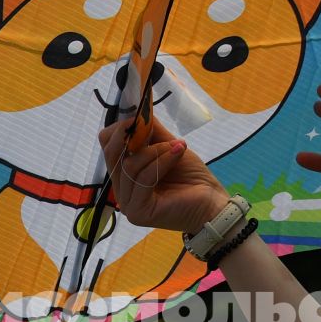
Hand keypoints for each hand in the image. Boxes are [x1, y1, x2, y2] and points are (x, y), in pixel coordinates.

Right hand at [97, 114, 229, 233]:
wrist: (212, 204)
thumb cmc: (192, 179)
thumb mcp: (169, 147)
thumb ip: (152, 132)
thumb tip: (139, 110)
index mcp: (126, 176)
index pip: (108, 148)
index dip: (119, 131)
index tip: (138, 117)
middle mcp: (122, 191)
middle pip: (112, 156)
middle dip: (130, 135)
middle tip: (146, 123)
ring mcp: (128, 204)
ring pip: (130, 166)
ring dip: (155, 150)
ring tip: (177, 146)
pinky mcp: (138, 211)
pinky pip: (143, 178)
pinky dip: (162, 161)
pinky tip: (178, 152)